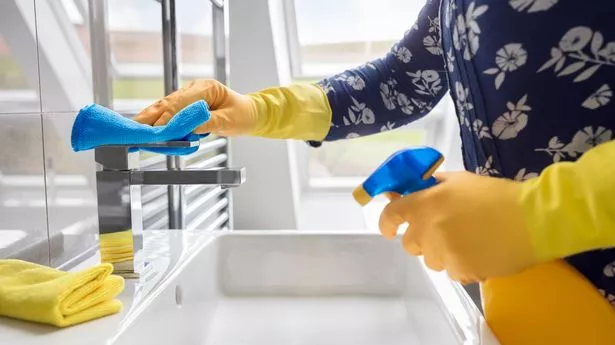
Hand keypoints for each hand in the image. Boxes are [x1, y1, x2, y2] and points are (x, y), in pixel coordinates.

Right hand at [133, 79, 257, 135]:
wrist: (251, 113)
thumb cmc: (243, 115)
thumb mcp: (229, 121)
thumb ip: (208, 123)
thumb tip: (188, 129)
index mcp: (206, 88)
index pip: (181, 102)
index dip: (167, 117)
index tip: (157, 130)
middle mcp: (194, 89)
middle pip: (168, 102)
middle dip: (151, 116)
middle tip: (136, 128)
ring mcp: (189, 96)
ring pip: (165, 106)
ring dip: (151, 118)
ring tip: (136, 129)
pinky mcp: (187, 105)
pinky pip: (170, 112)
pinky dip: (159, 120)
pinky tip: (148, 127)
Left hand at [379, 171, 536, 282]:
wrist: (532, 219)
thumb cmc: (496, 195)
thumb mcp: (459, 181)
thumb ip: (430, 187)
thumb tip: (409, 190)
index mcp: (424, 204)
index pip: (391, 215)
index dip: (386, 222)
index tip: (389, 228)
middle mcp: (428, 230)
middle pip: (409, 243)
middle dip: (421, 238)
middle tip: (442, 231)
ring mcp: (444, 252)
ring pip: (431, 260)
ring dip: (442, 253)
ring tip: (468, 241)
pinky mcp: (460, 271)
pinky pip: (452, 272)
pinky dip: (462, 265)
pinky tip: (480, 253)